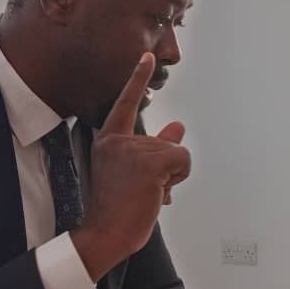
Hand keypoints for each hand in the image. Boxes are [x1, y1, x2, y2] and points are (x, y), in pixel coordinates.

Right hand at [71, 53, 189, 280]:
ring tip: (147, 194)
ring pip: (177, 153)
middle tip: (141, 191)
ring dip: (171, 178)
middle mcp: (118, 140)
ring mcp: (133, 150)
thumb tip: (177, 127)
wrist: (106, 233)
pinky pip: (183, 161)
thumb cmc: (118, 208)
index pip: (126, 103)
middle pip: (165, 142)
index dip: (137, 78)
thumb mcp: (134, 173)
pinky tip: (157, 194)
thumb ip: (155, 147)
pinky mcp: (150, 163)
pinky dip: (178, 179)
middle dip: (165, 169)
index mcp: (109, 140)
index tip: (146, 55)